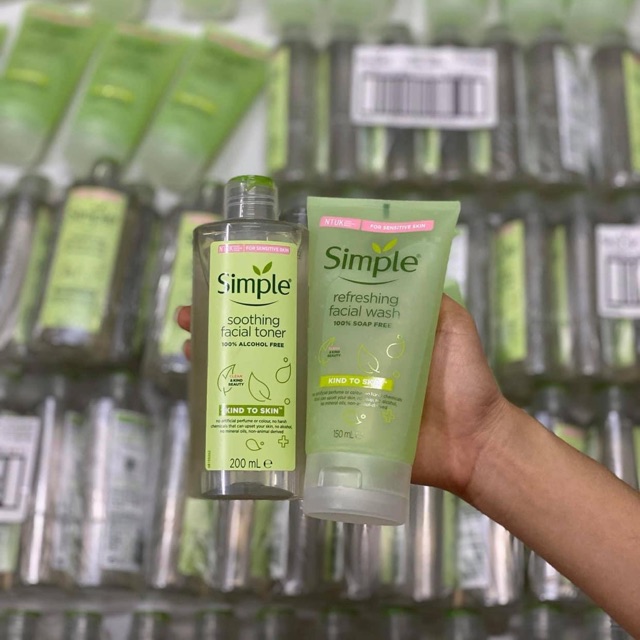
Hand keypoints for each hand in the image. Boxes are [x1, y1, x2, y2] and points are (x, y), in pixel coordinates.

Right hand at [176, 298, 509, 500]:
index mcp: (354, 332)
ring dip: (225, 360)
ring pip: (269, 374)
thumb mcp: (446, 321)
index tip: (235, 273)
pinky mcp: (328, 434)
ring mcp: (326, 398)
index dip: (268, 290)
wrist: (474, 442)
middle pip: (275, 337)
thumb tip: (392, 251)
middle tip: (194, 313)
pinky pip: (284, 422)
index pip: (303, 304)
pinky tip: (215, 399)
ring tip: (191, 346)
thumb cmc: (463, 379)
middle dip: (230, 323)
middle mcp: (333, 361)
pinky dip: (248, 411)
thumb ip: (424, 291)